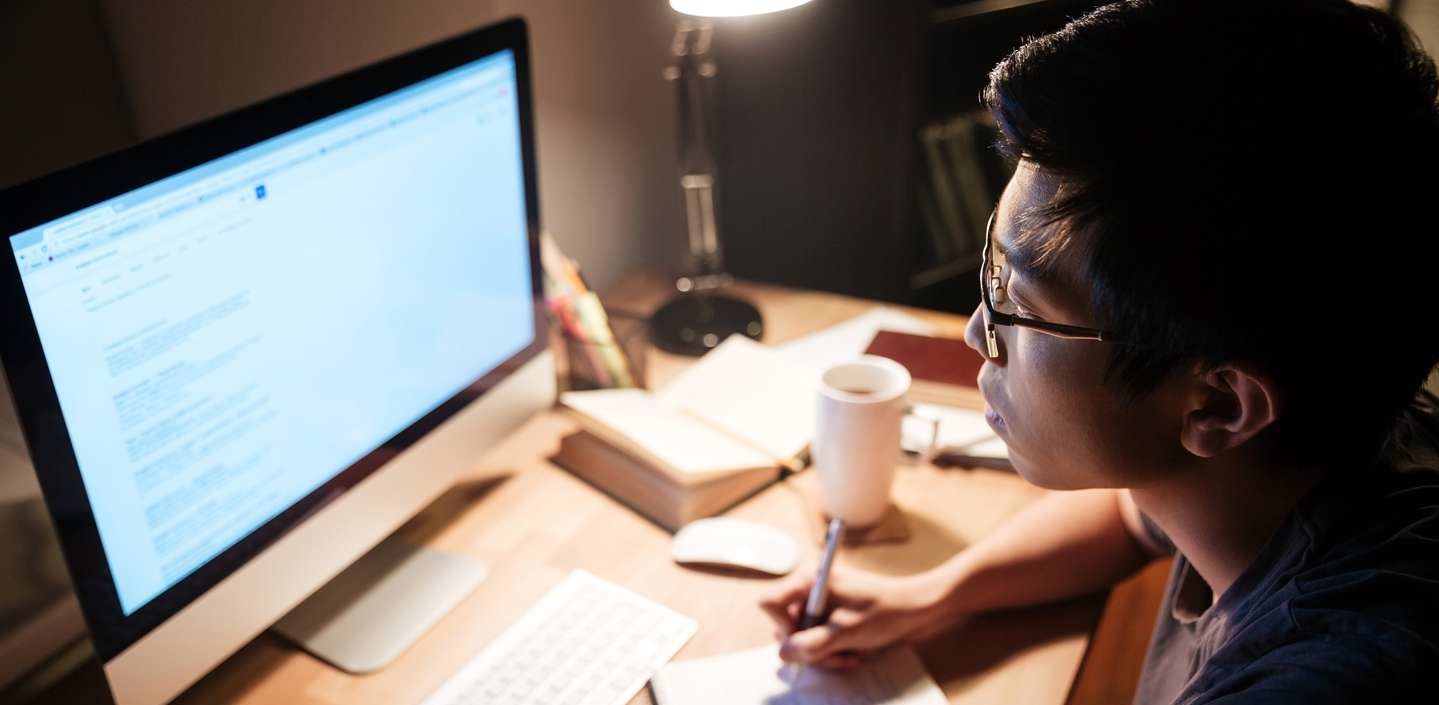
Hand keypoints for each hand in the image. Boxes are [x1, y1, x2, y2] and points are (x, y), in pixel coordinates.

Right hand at [758, 565, 956, 669]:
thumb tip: (784, 653)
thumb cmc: (888, 611)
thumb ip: (812, 643)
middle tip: (836, 655)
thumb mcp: (848, 631)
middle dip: (810, 648)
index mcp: (810, 581)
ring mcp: (823, 606)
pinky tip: (855, 654)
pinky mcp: (834, 619)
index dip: (783, 626)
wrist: (921, 610)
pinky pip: (821, 643)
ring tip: (850, 655)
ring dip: (826, 655)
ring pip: (804, 640)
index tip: (807, 637)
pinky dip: (835, 653)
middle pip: (787, 628)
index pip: (769, 603)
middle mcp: (812, 591)